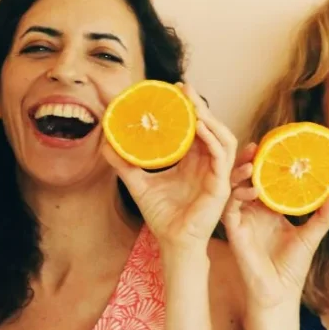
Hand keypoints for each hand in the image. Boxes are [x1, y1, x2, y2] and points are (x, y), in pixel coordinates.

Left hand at [104, 83, 237, 251]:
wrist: (171, 241)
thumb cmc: (161, 215)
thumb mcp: (138, 182)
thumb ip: (124, 162)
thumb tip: (105, 142)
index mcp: (194, 161)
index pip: (196, 129)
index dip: (189, 108)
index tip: (174, 90)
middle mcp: (208, 164)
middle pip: (212, 127)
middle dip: (200, 106)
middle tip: (183, 88)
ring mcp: (217, 174)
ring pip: (223, 138)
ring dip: (211, 119)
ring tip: (193, 105)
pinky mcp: (221, 186)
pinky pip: (221, 157)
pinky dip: (211, 140)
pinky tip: (198, 127)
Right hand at [223, 143, 328, 310]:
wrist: (280, 292)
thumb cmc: (293, 265)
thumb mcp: (312, 234)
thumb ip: (323, 213)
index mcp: (269, 209)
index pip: (265, 179)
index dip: (266, 162)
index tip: (274, 144)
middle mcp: (253, 211)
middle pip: (246, 178)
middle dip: (249, 160)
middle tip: (257, 145)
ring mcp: (242, 219)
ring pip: (234, 188)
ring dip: (240, 172)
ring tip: (252, 161)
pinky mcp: (233, 231)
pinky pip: (229, 207)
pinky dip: (237, 195)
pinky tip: (250, 188)